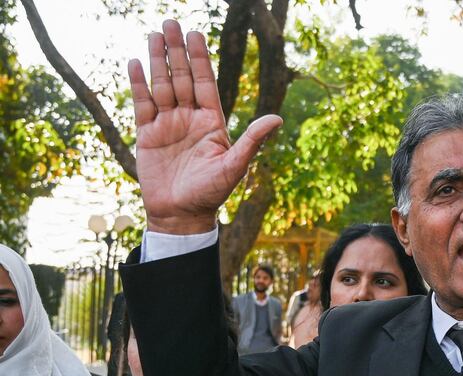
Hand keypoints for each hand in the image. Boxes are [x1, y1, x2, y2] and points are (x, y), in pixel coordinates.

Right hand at [128, 20, 281, 233]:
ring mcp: (167, 125)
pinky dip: (139, 84)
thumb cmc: (211, 194)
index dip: (199, 59)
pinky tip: (135, 63)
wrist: (181, 216)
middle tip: (170, 22)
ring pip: (162, 86)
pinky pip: (142, 104)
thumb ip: (252, 140)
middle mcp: (189, 119)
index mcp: (212, 123)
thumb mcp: (234, 165)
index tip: (195, 34)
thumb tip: (277, 118)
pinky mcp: (147, 136)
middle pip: (181, 78)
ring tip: (154, 34)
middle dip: (176, 51)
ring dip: (157, 61)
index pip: (205, 83)